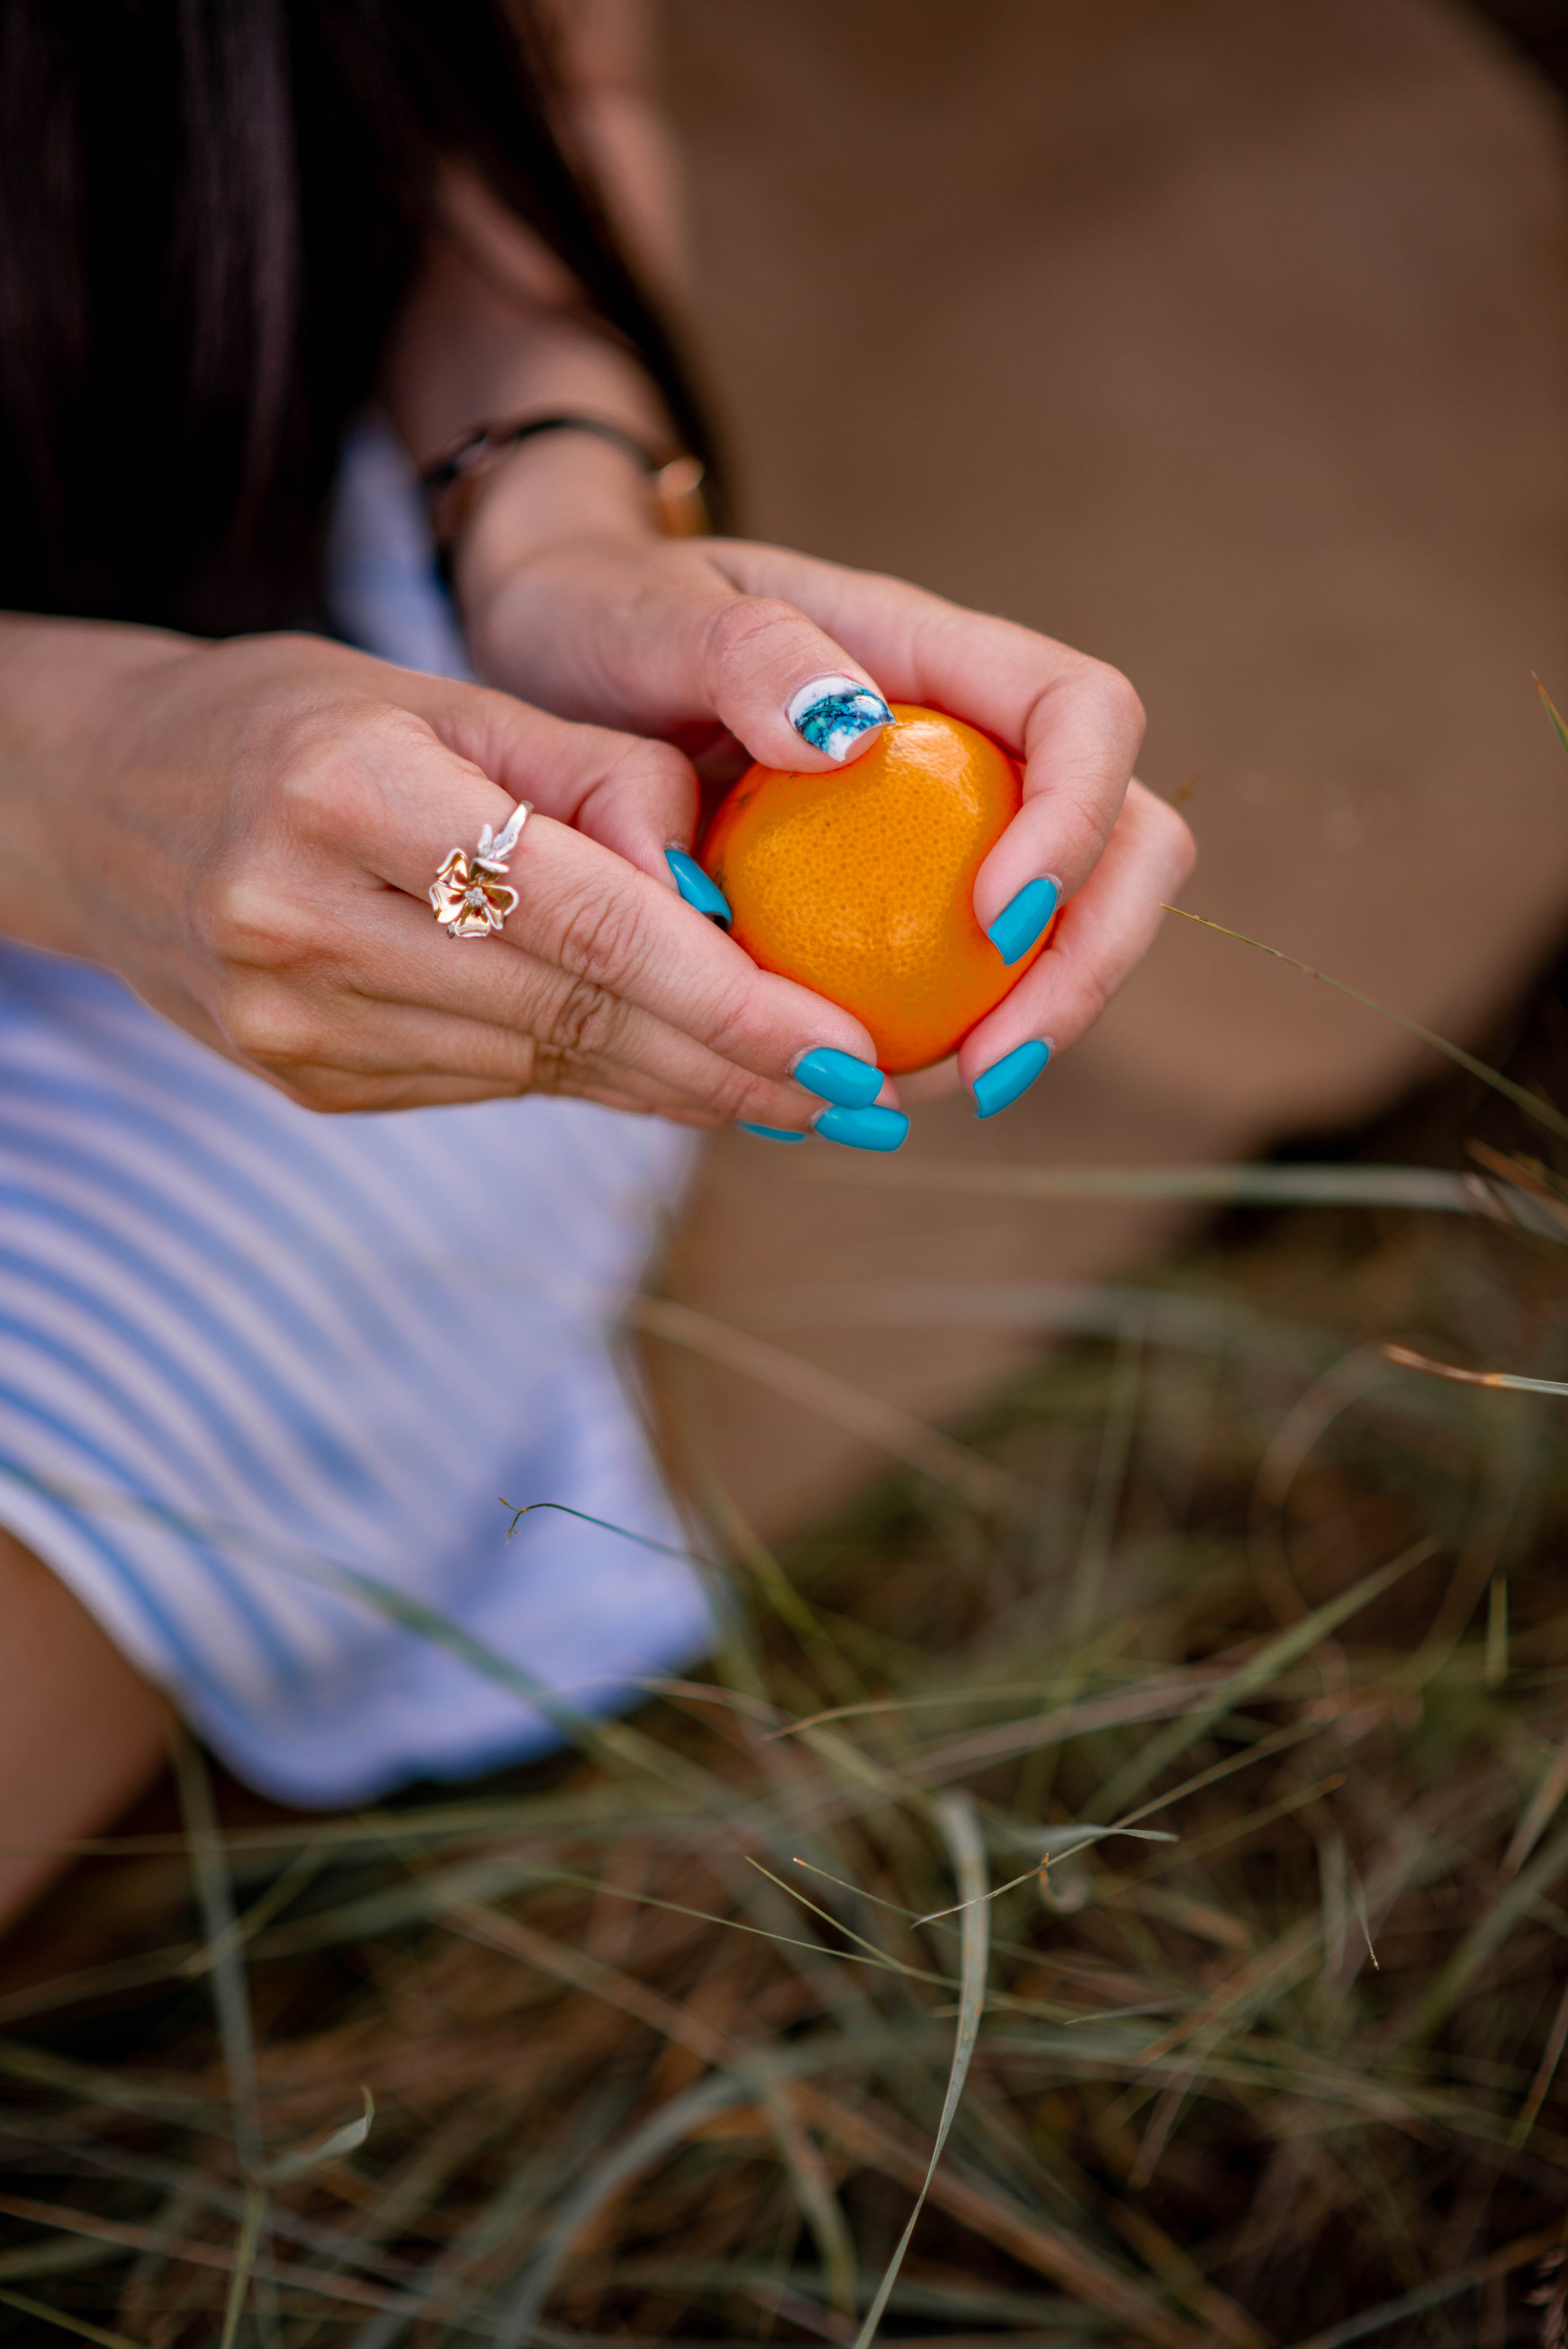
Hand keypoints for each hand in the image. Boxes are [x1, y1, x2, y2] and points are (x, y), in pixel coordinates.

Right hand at [0, 622, 896, 1124]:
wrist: (106, 804)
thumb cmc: (298, 720)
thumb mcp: (442, 693)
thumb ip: (595, 779)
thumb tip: (730, 889)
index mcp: (342, 799)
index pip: (581, 921)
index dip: (728, 997)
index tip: (847, 1047)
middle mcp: (303, 928)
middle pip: (577, 1018)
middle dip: (736, 1066)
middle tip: (867, 1096)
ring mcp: (293, 1026)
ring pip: (547, 1070)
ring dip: (686, 1089)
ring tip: (803, 1094)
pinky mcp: (306, 1081)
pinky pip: (495, 1087)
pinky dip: (601, 1084)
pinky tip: (684, 1082)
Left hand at [459, 513, 1194, 1101]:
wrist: (560, 648)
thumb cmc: (605, 611)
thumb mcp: (647, 617)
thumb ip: (745, 657)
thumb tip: (845, 730)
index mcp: (930, 655)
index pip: (1083, 714)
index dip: (1078, 817)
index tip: (993, 917)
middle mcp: (968, 742)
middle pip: (1124, 842)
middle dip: (1087, 963)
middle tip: (991, 1067)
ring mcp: (945, 826)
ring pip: (1061, 930)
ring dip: (1025, 1026)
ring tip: (919, 1096)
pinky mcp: (899, 899)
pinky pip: (960, 980)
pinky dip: (937, 1044)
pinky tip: (861, 1090)